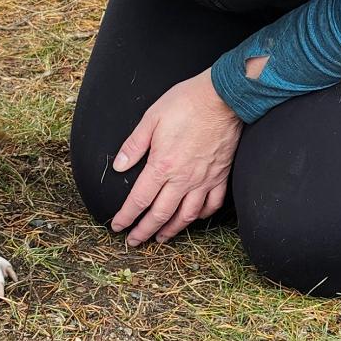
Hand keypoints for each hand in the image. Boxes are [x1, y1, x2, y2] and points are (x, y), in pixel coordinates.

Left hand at [109, 68, 242, 245]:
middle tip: (134, 242)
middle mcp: (183, 179)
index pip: (139, 199)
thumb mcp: (151, 118)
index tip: (117, 226)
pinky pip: (211, 205)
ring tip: (161, 238)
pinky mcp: (220, 176)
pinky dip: (201, 216)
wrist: (222, 98)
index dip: (126, 216)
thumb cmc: (185, 103)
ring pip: (186, 216)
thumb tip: (119, 166)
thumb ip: (134, 145)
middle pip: (161, 214)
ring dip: (171, 230)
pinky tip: (194, 218)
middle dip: (145, 231)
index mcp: (162, 165)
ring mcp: (204, 180)